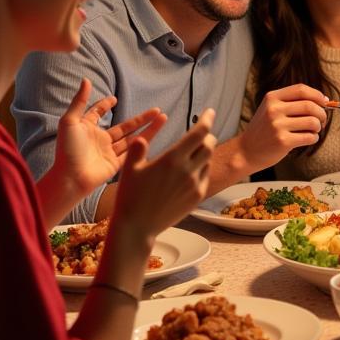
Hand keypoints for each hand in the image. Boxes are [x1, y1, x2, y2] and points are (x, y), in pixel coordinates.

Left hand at [51, 79, 166, 197]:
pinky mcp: (116, 164)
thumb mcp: (70, 121)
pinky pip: (132, 153)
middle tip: (157, 110)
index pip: (98, 113)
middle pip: (125, 127)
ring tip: (163, 119)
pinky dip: (143, 145)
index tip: (114, 99)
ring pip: (133, 138)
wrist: (70, 178)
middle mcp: (100, 140)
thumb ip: (79, 101)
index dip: (105, 105)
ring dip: (148, 129)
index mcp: (88, 128)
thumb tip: (86, 79)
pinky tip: (154, 137)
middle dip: (141, 118)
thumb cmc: (67, 150)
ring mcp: (110, 152)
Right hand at [113, 108, 215, 240]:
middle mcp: (188, 170)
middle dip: (207, 136)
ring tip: (193, 152)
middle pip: (209, 145)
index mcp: (172, 159)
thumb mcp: (130, 169)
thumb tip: (142, 135)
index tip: (210, 112)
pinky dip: (202, 168)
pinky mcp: (197, 197)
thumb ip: (138, 149)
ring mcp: (195, 185)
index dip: (207, 119)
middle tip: (200, 133)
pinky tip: (191, 170)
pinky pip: (205, 176)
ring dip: (204, 153)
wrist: (138, 228)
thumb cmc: (130, 196)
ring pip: (208, 161)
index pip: (199, 133)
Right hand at [240, 84, 328, 168]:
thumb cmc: (264, 129)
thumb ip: (293, 102)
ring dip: (318, 127)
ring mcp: (277, 126)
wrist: (246, 151)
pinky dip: (314, 138)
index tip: (324, 102)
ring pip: (312, 122)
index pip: (301, 89)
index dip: (317, 95)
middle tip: (322, 120)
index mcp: (272, 98)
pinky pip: (310, 137)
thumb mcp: (271, 108)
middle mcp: (274, 109)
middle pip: (310, 106)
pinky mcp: (283, 141)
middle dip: (322, 113)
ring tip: (314, 130)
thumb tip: (325, 100)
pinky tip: (309, 139)